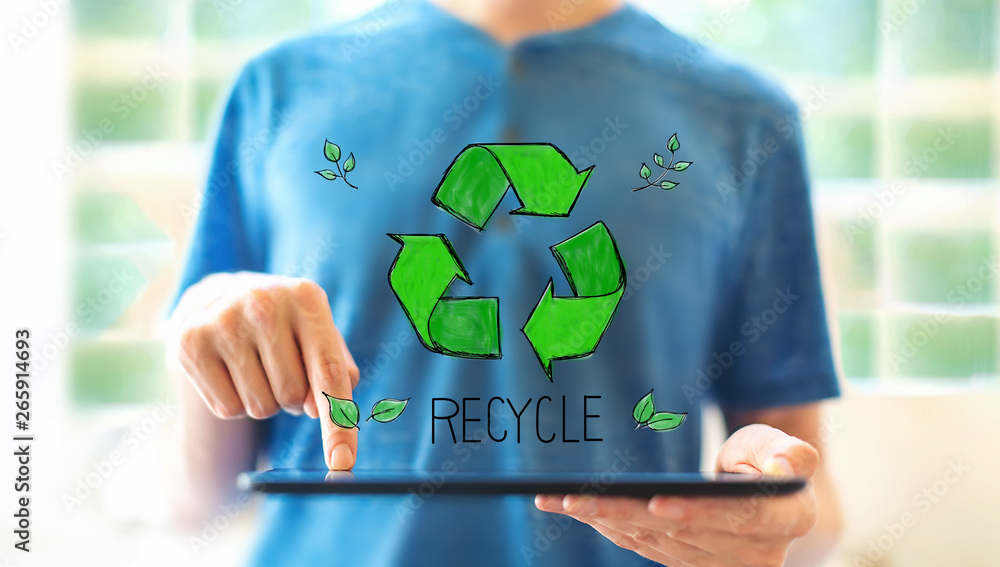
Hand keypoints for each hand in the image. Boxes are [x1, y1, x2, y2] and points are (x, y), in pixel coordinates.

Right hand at [169, 272, 358, 469]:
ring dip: (264, 401)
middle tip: (280, 370)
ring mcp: (223, 320)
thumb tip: (325, 414)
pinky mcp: (189, 342)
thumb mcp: (317, 335)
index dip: (338, 422)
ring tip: (254, 367)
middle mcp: (264, 303)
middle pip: (292, 395)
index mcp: (306, 297)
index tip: (342, 462)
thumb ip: (338, 372)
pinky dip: (234, 403)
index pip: (328, 372)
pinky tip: (228, 371)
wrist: (218, 301)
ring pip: (260, 407)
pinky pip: (227, 409)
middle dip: (293, 399)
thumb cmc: (283, 329)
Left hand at [535, 424, 818, 566]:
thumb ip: (792, 455)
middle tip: (578, 497)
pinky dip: (607, 527)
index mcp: (785, 520)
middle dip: (626, 513)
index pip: (739, 519)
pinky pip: (642, 546)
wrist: (766, 501)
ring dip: (604, 521)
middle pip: (681, 532)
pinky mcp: (686, 566)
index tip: (658, 502)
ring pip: (653, 542)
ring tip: (561, 500)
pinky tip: (575, 510)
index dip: (697, 511)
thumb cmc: (770, 462)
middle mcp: (752, 554)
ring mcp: (716, 565)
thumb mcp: (785, 448)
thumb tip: (781, 469)